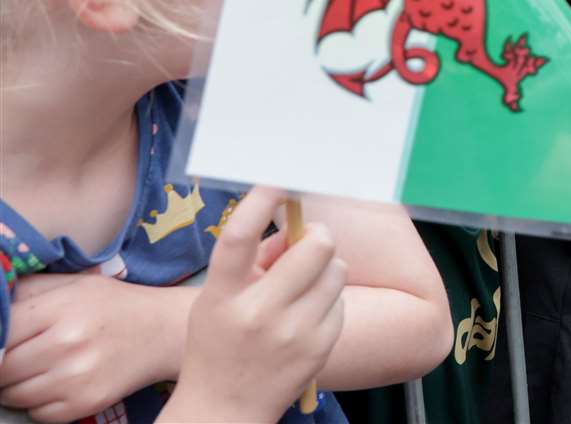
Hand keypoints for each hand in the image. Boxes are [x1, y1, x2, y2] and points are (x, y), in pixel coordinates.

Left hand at [0, 272, 187, 421]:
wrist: (165, 330)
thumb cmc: (114, 304)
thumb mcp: (74, 283)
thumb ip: (27, 291)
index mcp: (62, 307)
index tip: (1, 344)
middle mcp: (68, 343)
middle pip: (1, 369)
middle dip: (2, 366)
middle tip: (15, 358)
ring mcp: (78, 376)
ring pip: (14, 395)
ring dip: (16, 387)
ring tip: (36, 370)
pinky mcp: (87, 402)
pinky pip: (38, 414)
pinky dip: (39, 404)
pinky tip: (56, 385)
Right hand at [158, 187, 345, 423]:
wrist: (223, 410)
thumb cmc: (219, 344)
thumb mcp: (217, 300)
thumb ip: (253, 261)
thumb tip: (294, 231)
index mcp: (221, 295)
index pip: (238, 237)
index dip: (260, 202)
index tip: (278, 183)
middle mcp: (257, 313)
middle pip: (315, 246)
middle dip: (318, 237)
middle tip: (309, 244)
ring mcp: (292, 332)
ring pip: (336, 270)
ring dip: (326, 270)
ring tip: (305, 288)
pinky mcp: (319, 348)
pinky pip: (340, 302)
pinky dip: (329, 302)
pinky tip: (308, 318)